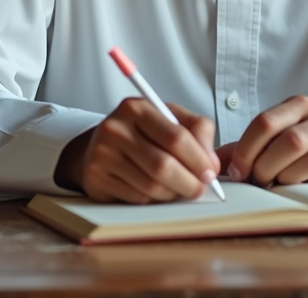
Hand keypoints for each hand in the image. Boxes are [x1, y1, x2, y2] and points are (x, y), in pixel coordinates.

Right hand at [54, 97, 219, 203]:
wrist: (100, 144)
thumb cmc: (143, 131)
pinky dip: (154, 200)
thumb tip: (211, 164)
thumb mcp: (169, 118)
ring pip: (151, 186)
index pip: (176, 137)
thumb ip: (197, 132)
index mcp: (137, 108)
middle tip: (200, 188)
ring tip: (180, 189)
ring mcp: (102, 155)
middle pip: (163, 165)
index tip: (210, 172)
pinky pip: (136, 198)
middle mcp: (116, 129)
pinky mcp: (96, 179)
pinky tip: (158, 192)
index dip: (198, 159)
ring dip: (173, 193)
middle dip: (189, 182)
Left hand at [222, 95, 307, 186]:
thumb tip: (215, 162)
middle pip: (279, 134)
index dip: (245, 149)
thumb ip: (248, 151)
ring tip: (275, 184)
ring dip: (279, 170)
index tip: (237, 171)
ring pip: (297, 144)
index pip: (263, 122)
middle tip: (256, 181)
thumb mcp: (278, 147)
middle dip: (261, 163)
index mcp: (294, 106)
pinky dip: (299, 175)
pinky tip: (294, 184)